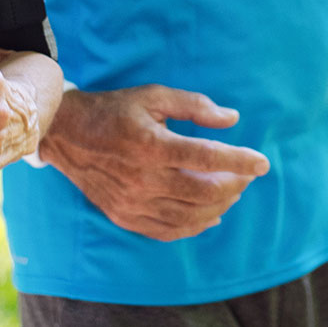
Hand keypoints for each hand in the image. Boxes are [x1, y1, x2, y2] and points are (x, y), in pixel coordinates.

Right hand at [37, 86, 269, 241]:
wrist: (65, 134)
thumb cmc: (113, 110)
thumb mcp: (153, 96)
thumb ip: (194, 106)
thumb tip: (232, 119)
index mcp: (151, 144)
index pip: (208, 156)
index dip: (240, 161)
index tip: (263, 163)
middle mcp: (142, 178)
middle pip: (204, 191)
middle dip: (234, 185)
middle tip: (246, 176)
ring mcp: (132, 202)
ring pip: (189, 216)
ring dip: (219, 207)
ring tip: (232, 192)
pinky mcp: (124, 216)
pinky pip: (168, 230)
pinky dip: (195, 226)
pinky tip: (211, 216)